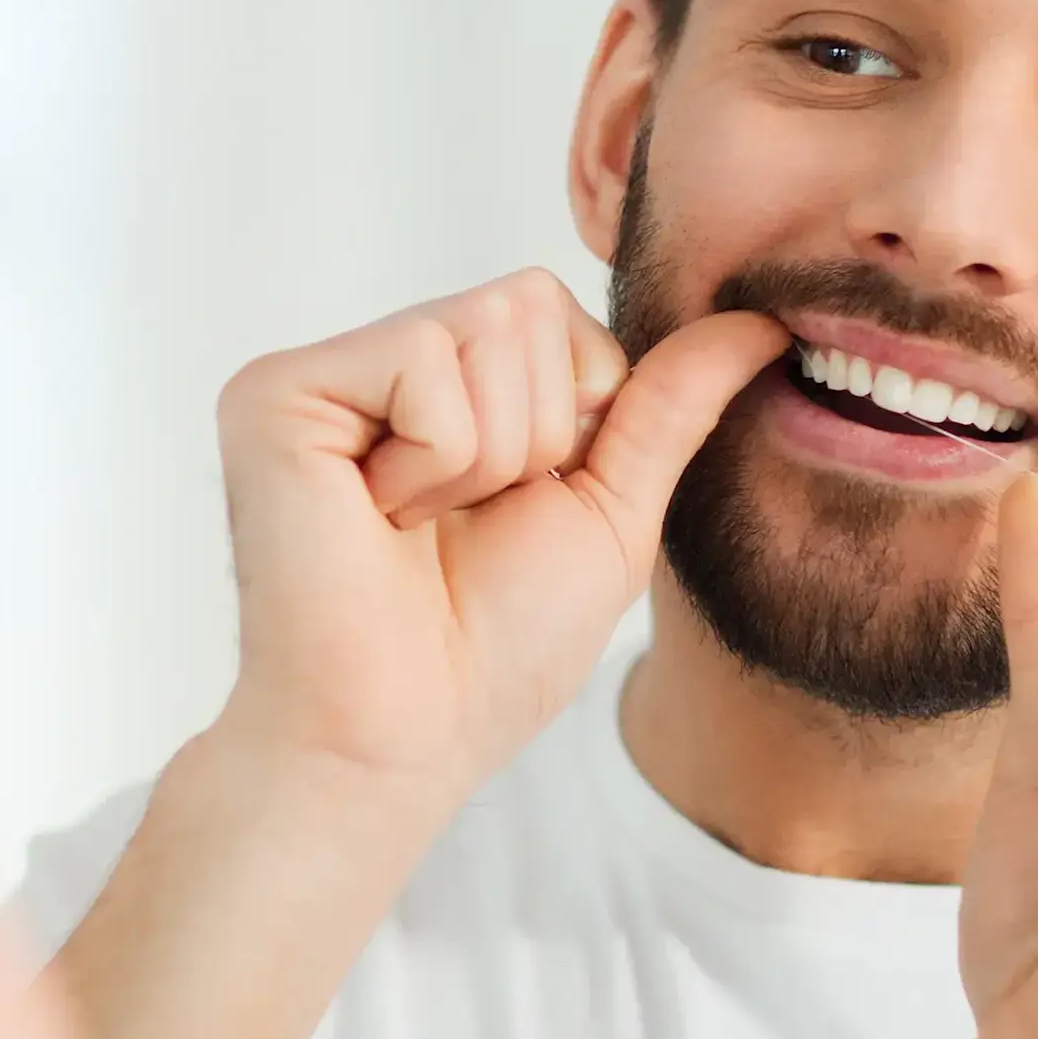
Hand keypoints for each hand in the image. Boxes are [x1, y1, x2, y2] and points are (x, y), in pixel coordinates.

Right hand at [208, 268, 790, 799]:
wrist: (406, 735)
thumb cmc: (493, 648)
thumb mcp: (610, 511)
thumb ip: (670, 406)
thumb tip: (763, 321)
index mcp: (443, 386)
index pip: (556, 309)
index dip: (574, 417)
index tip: (510, 508)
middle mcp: (374, 364)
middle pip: (527, 303)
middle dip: (535, 434)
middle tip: (459, 523)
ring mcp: (321, 374)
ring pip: (485, 325)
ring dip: (489, 456)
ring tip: (416, 526)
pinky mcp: (275, 394)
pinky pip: (422, 359)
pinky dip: (435, 460)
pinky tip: (377, 518)